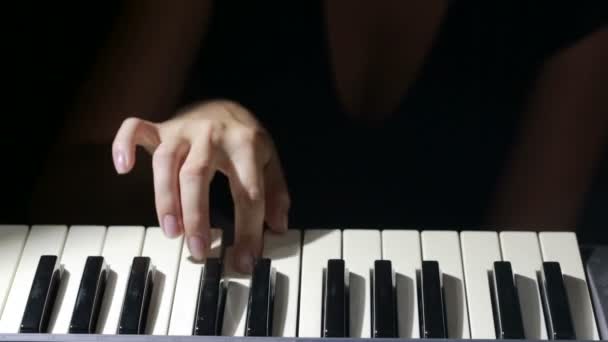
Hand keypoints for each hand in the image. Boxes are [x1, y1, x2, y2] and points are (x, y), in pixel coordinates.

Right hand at [112, 100, 289, 272]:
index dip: (247, 230)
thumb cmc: (245, 138)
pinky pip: (134, 129)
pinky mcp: (161, 127)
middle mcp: (211, 135)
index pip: (247, 192)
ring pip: (165, 161)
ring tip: (171, 231)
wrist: (225, 103)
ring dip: (164, 198)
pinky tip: (123, 168)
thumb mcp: (269, 160)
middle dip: (196, 216)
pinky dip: (123, 145)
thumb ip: (275, 193)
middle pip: (197, 175)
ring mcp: (183, 129)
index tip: (244, 260)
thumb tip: (277, 228)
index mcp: (245, 144)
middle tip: (197, 250)